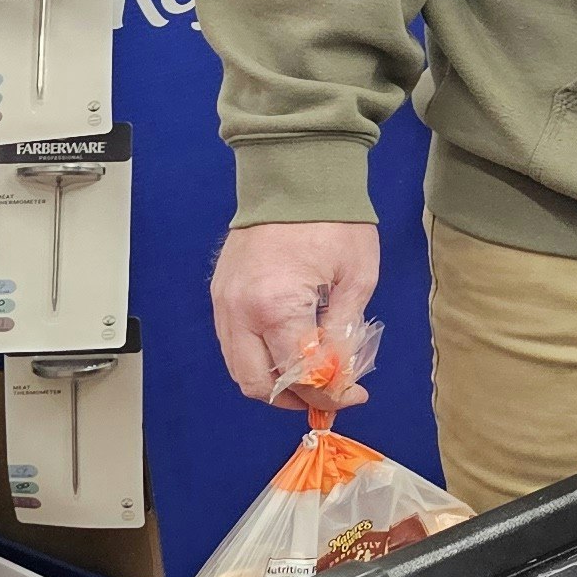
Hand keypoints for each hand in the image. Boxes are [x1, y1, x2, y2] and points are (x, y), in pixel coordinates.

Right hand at [212, 221, 380, 409]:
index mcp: (276, 307)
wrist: (294, 177)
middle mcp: (240, 311)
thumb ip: (344, 332)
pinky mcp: (220, 294)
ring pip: (239, 367)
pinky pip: (232, 343)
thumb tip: (340, 373)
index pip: (299, 374)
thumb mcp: (356, 278)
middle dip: (294, 398)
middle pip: (257, 383)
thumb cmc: (331, 220)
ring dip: (273, 383)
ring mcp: (224, 303)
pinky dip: (258, 358)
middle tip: (327, 398)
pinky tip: (288, 354)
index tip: (352, 396)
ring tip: (310, 382)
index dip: (328, 394)